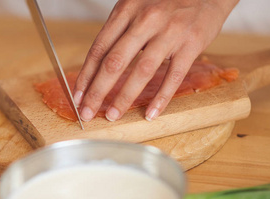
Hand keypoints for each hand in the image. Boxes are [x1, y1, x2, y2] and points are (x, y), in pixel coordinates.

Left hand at [73, 0, 238, 121]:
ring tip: (113, 115)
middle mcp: (145, 20)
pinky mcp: (191, 44)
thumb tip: (97, 68)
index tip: (78, 97)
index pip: (99, 48)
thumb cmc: (166, 2)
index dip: (86, 75)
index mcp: (126, 10)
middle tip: (88, 112)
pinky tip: (150, 114)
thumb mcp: (136, 7)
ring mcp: (169, 32)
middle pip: (115, 62)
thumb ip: (118, 32)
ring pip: (142, 71)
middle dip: (98, 91)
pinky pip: (174, 76)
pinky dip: (161, 98)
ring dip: (124, 97)